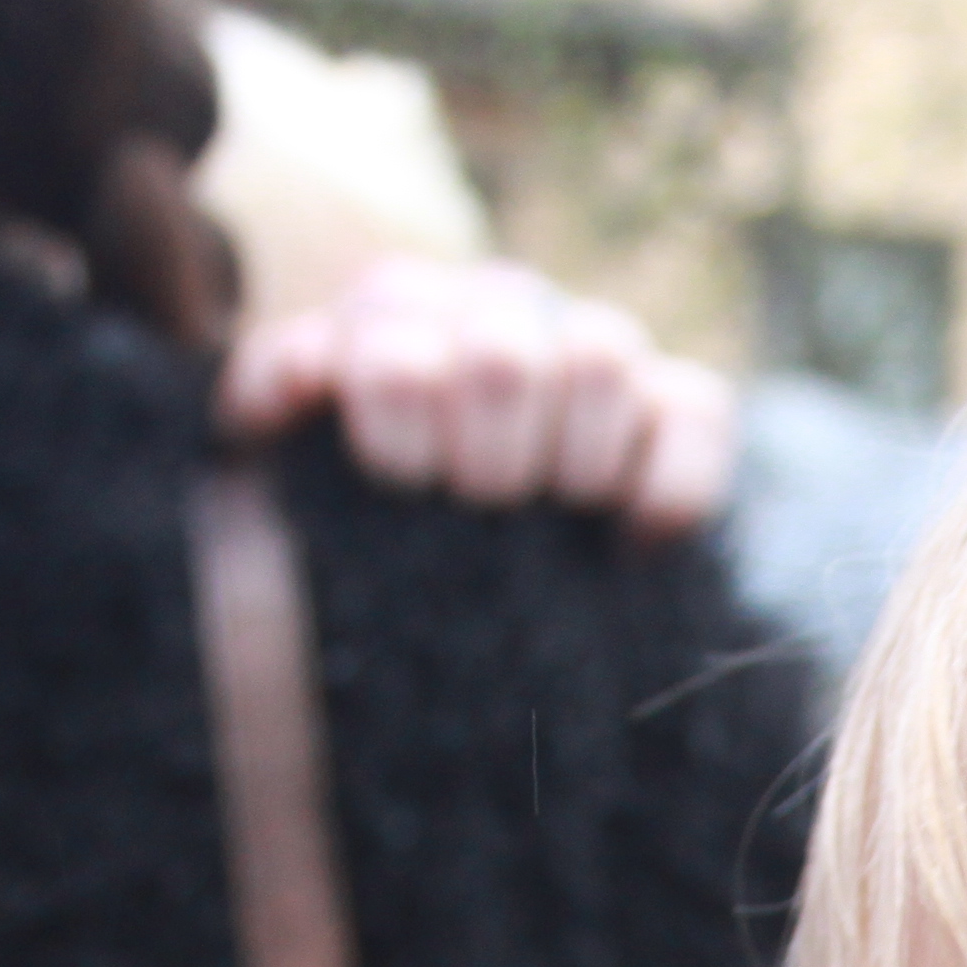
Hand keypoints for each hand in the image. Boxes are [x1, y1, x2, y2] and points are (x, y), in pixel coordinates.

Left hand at [217, 256, 739, 531]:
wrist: (465, 653)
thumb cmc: (351, 563)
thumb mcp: (275, 497)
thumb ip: (269, 417)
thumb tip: (302, 372)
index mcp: (388, 319)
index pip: (390, 330)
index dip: (394, 418)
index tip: (397, 485)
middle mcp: (489, 313)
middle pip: (504, 351)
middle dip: (488, 458)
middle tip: (479, 506)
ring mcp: (589, 356)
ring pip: (601, 358)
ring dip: (572, 461)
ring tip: (550, 513)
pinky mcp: (680, 410)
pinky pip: (696, 415)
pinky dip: (664, 491)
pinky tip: (628, 544)